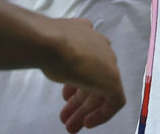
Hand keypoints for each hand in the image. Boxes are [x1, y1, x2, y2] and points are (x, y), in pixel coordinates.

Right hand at [40, 17, 124, 132]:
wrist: (51, 43)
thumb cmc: (45, 43)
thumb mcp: (49, 48)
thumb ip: (56, 53)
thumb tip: (51, 59)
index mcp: (87, 34)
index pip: (85, 61)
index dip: (74, 82)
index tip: (65, 96)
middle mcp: (100, 46)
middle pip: (92, 79)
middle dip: (77, 102)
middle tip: (65, 117)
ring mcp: (109, 62)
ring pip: (100, 91)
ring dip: (84, 110)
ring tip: (71, 127)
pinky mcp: (113, 80)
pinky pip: (114, 101)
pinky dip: (101, 114)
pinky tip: (87, 122)